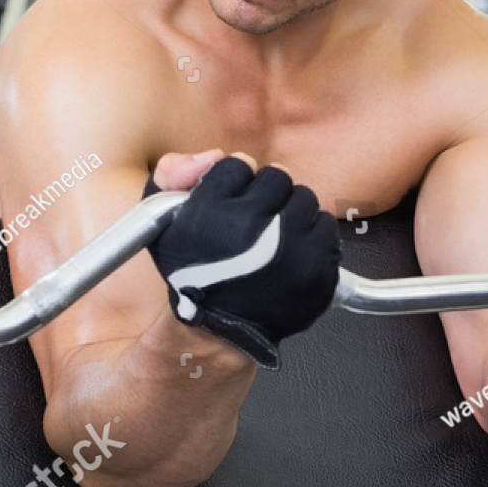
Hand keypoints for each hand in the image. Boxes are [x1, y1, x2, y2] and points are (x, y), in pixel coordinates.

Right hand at [144, 155, 339, 367]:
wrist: (221, 331)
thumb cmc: (194, 277)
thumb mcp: (161, 223)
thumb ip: (174, 173)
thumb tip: (214, 155)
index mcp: (210, 212)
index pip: (237, 165)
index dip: (235, 184)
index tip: (232, 204)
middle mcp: (251, 228)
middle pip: (276, 177)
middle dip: (267, 196)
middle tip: (257, 221)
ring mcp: (289, 248)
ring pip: (304, 198)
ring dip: (291, 214)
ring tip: (274, 238)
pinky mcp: (317, 267)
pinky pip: (325, 226)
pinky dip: (312, 236)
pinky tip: (292, 253)